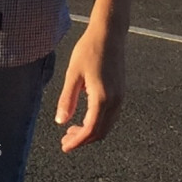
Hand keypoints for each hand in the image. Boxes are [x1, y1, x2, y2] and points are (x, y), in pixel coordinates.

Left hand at [54, 23, 126, 151]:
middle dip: (83, 140)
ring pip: (106, 125)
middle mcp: (115, 100)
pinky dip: (97, 123)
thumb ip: (67, 99)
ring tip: (71, 130)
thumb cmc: (89, 51)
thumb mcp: (73, 75)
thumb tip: (60, 122)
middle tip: (64, 140)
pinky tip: (83, 118)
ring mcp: (120, 97)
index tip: (65, 147)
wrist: (109, 34)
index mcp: (102, 98)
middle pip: (100, 132)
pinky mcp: (120, 92)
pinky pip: (110, 116)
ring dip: (90, 132)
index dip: (77, 141)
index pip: (90, 129)